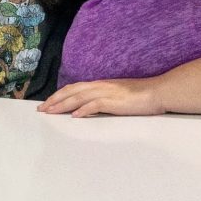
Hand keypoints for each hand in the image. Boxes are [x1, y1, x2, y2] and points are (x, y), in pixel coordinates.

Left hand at [39, 78, 162, 116]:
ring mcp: (107, 92)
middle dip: (55, 100)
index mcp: (101, 84)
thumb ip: (103, 100)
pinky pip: (95, 105)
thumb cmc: (140, 96)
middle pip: (72, 91)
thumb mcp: (117, 95)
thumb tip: (89, 108)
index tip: (49, 102)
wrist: (158, 92)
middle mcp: (101, 86)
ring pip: (79, 97)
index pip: (75, 88)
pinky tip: (74, 116)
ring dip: (63, 105)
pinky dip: (83, 110)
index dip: (60, 95)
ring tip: (51, 112)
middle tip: (42, 109)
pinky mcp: (115, 101)